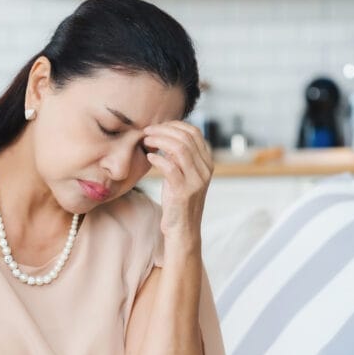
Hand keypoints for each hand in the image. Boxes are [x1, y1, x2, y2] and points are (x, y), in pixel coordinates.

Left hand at [142, 121, 212, 240]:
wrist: (183, 229)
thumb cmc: (178, 200)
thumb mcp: (182, 174)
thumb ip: (179, 156)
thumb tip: (165, 134)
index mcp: (207, 162)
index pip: (194, 132)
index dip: (174, 125)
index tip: (157, 126)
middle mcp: (205, 170)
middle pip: (186, 138)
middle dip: (164, 130)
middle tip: (147, 131)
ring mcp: (196, 181)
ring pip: (179, 149)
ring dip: (159, 141)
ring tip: (146, 141)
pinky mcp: (184, 192)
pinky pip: (171, 168)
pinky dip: (158, 159)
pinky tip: (149, 158)